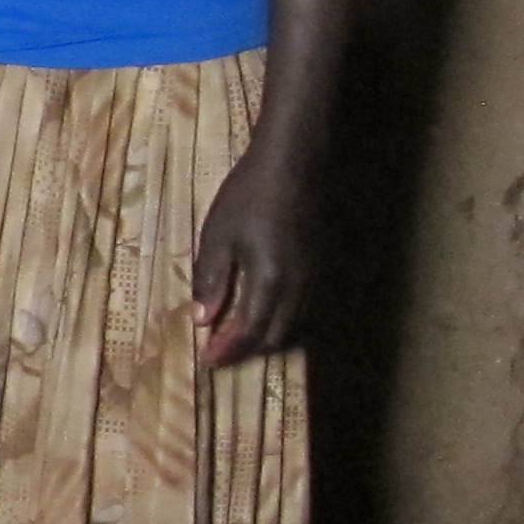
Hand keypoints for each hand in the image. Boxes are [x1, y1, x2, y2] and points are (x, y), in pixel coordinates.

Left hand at [192, 141, 314, 365]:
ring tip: (237, 338)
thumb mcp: (218, 236)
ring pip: (293, 323)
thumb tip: (203, 320)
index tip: (207, 361)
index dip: (228, 350)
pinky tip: (263, 311)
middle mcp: (299, 287)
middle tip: (219, 352)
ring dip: (266, 336)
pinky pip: (303, 306)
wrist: (295, 162)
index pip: (249, 332)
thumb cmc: (249, 195)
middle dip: (247, 349)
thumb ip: (211, 280)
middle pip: (276, 335)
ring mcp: (315, 276)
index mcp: (270, 282)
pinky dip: (282, 319)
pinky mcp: (321, 264)